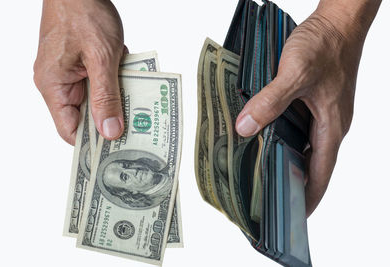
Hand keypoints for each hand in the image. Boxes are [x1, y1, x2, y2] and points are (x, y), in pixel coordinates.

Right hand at [34, 0, 125, 144]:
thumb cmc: (83, 12)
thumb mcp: (101, 58)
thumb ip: (106, 97)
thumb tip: (110, 131)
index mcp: (53, 86)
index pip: (69, 130)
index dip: (93, 143)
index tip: (117, 149)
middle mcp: (58, 83)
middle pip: (85, 117)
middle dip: (110, 118)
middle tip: (135, 126)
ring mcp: (69, 73)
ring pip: (94, 99)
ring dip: (114, 97)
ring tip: (135, 97)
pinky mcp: (80, 64)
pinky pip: (98, 82)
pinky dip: (113, 81)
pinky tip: (127, 74)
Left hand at [235, 1, 379, 216]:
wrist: (338, 20)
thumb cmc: (326, 44)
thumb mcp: (295, 74)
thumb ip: (270, 101)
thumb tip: (246, 128)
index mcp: (332, 126)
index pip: (321, 173)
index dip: (310, 196)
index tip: (294, 215)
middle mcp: (330, 123)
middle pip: (313, 163)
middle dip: (295, 181)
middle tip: (271, 195)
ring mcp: (324, 112)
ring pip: (305, 145)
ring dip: (289, 158)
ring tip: (264, 171)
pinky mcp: (316, 100)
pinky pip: (301, 127)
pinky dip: (286, 137)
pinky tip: (267, 135)